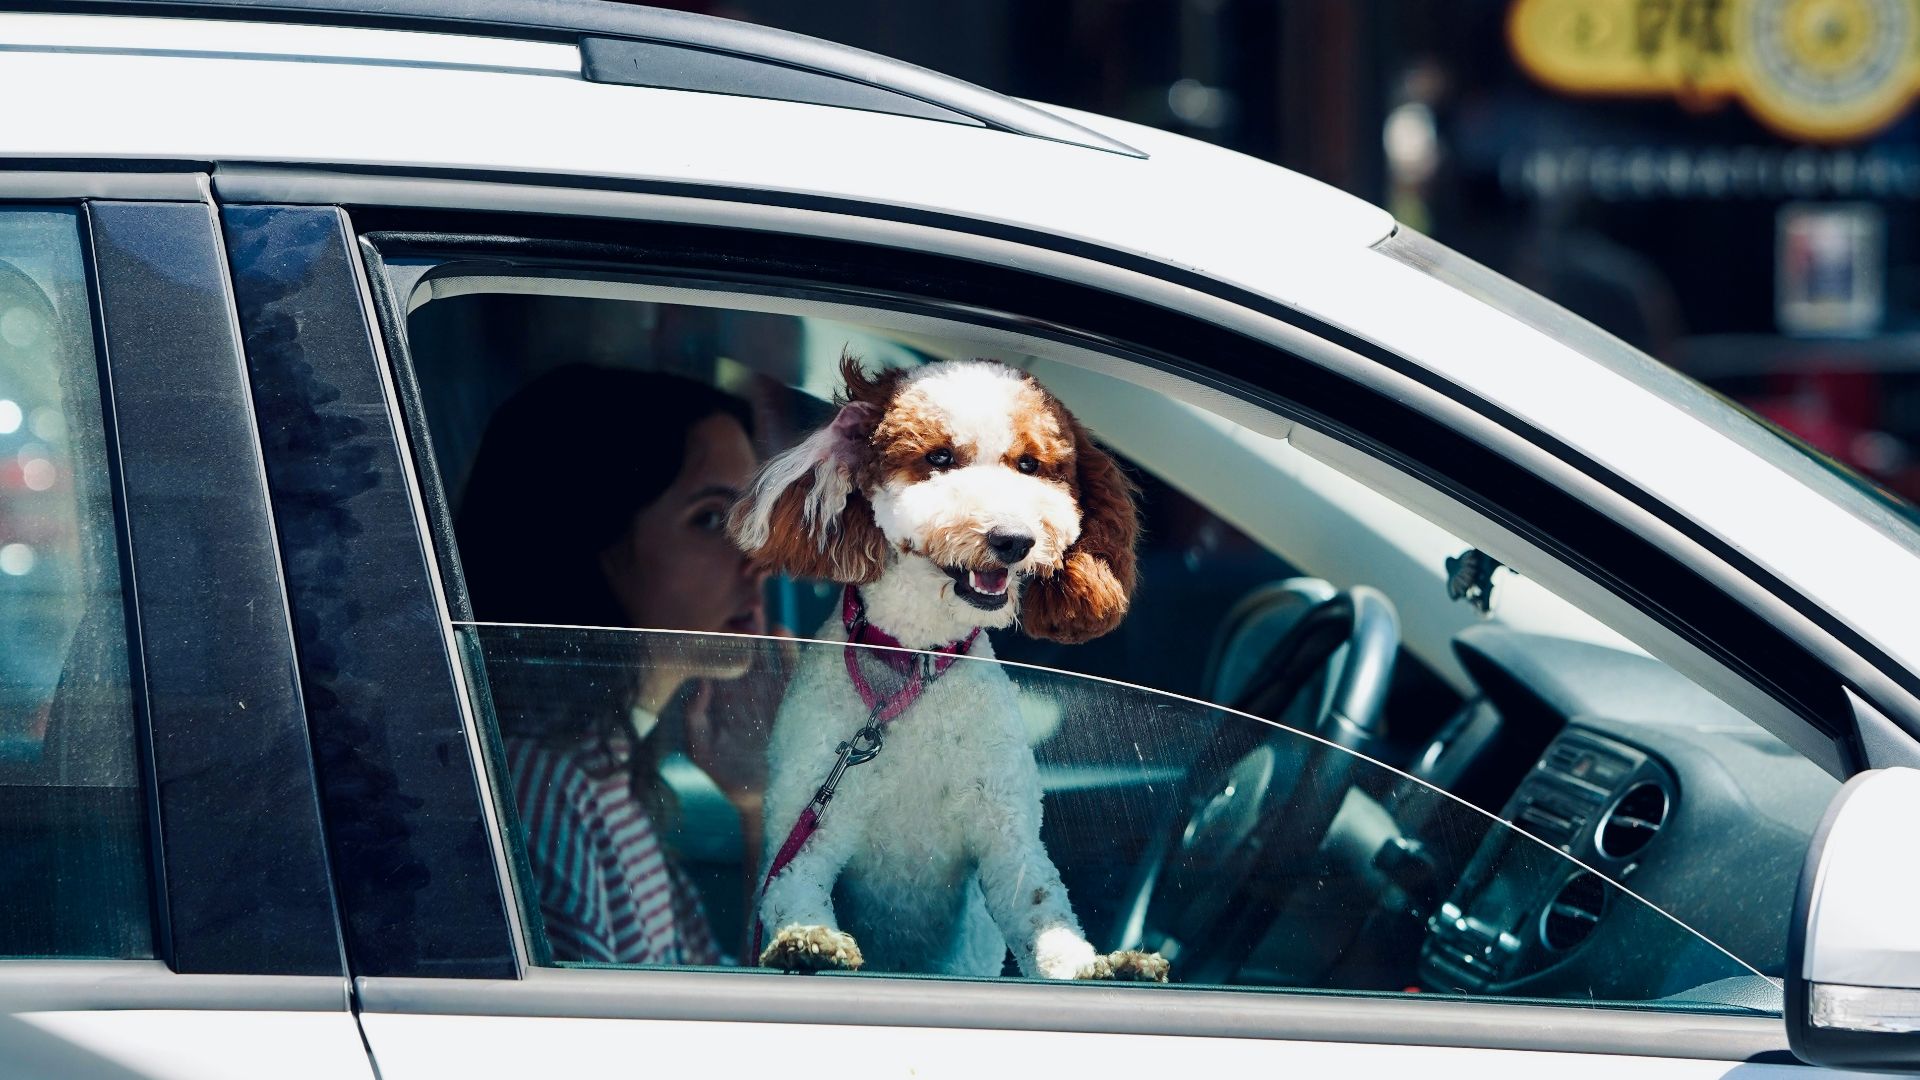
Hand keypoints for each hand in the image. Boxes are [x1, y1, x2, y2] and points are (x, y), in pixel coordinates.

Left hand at [682, 625, 795, 806]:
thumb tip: (701, 683)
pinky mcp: (793, 698)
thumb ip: (695, 718)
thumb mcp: (701, 750)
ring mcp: (772, 692)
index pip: (717, 662)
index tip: (708, 615)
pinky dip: (787, 648)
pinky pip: (791, 668)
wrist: (766, 798)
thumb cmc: (729, 777)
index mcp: (724, 699)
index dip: (714, 639)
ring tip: (758, 608)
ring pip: (767, 653)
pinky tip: (780, 630)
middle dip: (740, 625)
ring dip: (763, 630)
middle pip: (743, 649)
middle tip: (736, 598)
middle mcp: (748, 690)